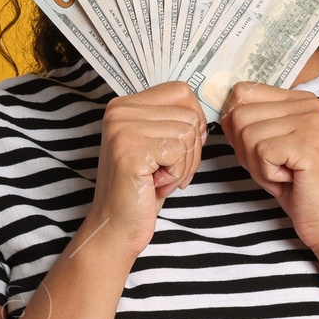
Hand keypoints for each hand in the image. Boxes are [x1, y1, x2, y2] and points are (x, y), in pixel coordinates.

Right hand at [82, 81, 205, 256]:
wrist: (116, 226)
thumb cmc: (141, 189)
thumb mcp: (156, 145)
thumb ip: (172, 121)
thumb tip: (201, 112)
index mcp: (124, 105)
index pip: (181, 92)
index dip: (193, 122)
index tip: (180, 149)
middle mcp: (119, 111)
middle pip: (189, 115)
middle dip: (190, 151)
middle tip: (166, 172)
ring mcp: (122, 129)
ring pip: (188, 134)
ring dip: (183, 165)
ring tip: (158, 179)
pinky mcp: (130, 150)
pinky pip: (180, 153)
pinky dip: (176, 175)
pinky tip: (154, 185)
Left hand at [219, 82, 318, 251]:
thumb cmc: (297, 186)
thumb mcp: (269, 146)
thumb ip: (250, 122)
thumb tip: (221, 109)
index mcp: (299, 99)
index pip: (243, 92)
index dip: (236, 126)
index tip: (258, 150)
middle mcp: (309, 105)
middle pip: (240, 114)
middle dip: (245, 150)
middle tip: (273, 168)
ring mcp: (312, 122)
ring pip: (247, 134)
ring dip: (257, 165)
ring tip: (282, 175)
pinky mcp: (309, 144)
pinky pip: (261, 152)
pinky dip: (266, 175)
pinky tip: (288, 180)